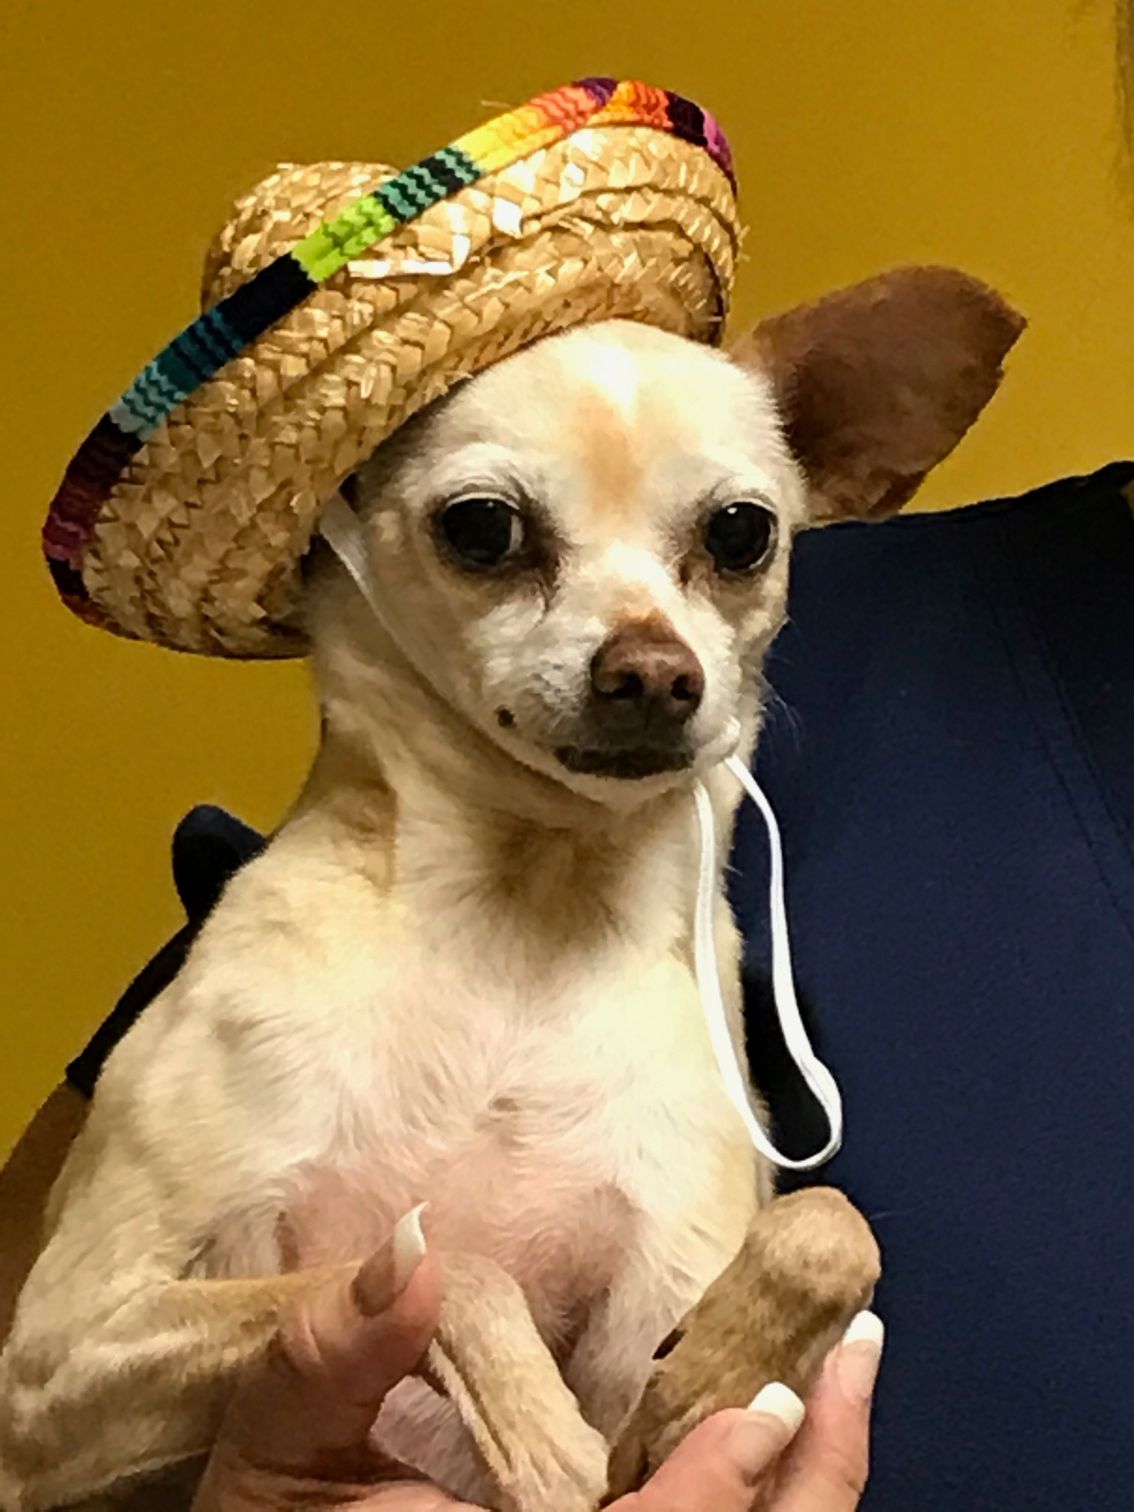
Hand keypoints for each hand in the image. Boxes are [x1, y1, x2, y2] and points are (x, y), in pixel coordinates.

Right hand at [192, 1218, 880, 1510]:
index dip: (711, 1492)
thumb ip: (344, 1347)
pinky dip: (765, 1493)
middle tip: (852, 1365)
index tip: (765, 1404)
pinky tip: (779, 1423)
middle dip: (811, 1484)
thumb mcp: (283, 1430)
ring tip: (841, 1380)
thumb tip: (412, 1251)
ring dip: (806, 1487)